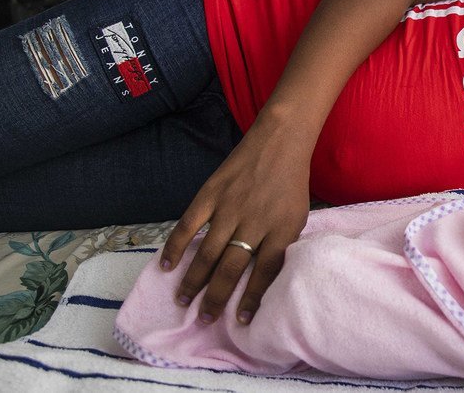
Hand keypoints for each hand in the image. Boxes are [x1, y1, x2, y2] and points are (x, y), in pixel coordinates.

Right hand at [159, 121, 310, 324]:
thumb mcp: (297, 218)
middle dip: (217, 298)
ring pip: (208, 253)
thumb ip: (280, 245)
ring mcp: (230, 208)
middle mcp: (254, 222)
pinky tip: (167, 265)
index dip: (252, 299)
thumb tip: (264, 278)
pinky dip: (176, 246)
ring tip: (183, 301)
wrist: (278, 143)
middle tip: (205, 319)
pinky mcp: (211, 194)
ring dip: (193, 280)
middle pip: (232, 268)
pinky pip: (189, 225)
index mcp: (281, 230)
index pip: (265, 272)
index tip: (241, 321)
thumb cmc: (290, 185)